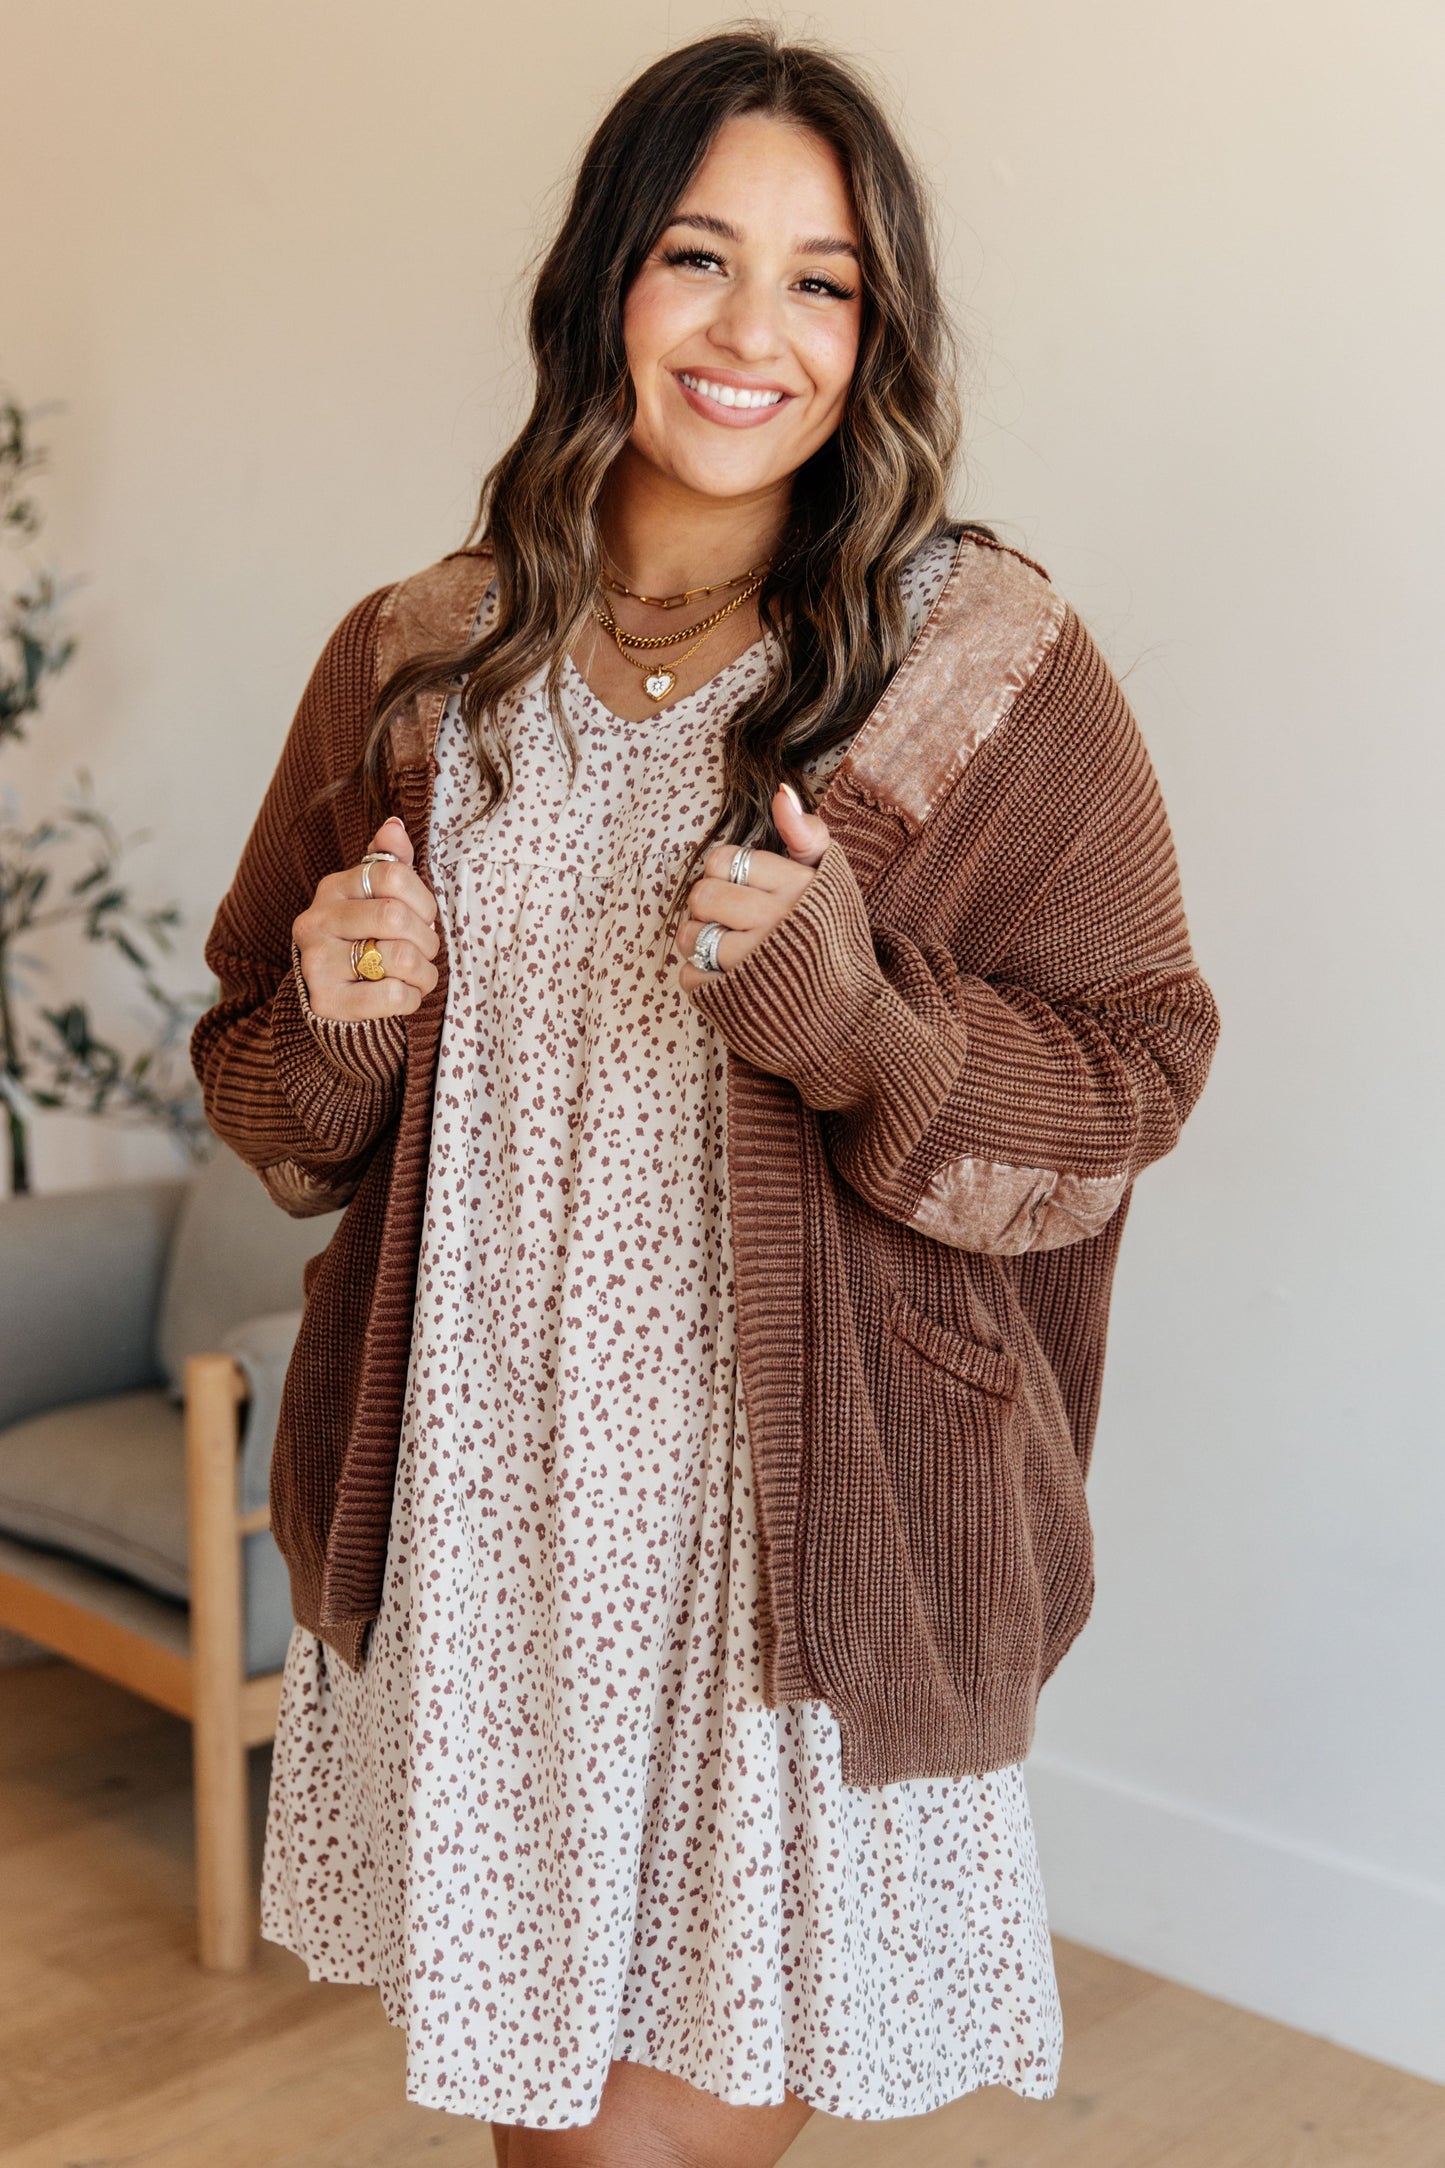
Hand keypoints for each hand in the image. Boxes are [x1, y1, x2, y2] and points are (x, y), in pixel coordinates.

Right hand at [293, 815, 440, 1019]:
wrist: (333, 996)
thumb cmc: (364, 938)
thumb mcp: (374, 896)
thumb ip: (388, 860)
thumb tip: (394, 826)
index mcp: (333, 888)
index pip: (394, 876)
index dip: (424, 899)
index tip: (425, 917)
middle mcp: (316, 921)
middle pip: (395, 916)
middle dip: (426, 938)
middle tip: (425, 949)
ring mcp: (316, 963)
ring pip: (398, 958)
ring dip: (424, 971)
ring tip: (418, 973)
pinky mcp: (326, 1002)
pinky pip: (393, 996)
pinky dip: (412, 997)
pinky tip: (404, 994)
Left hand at [674, 784, 831, 992]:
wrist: (851, 1016)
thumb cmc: (834, 940)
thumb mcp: (833, 881)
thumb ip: (806, 834)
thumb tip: (780, 791)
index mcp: (797, 887)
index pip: (724, 860)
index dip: (727, 872)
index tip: (745, 888)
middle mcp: (775, 921)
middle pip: (703, 895)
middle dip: (709, 906)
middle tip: (731, 918)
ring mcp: (753, 962)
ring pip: (691, 935)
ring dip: (700, 941)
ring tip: (727, 948)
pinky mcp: (734, 999)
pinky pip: (690, 975)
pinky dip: (700, 977)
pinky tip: (727, 977)